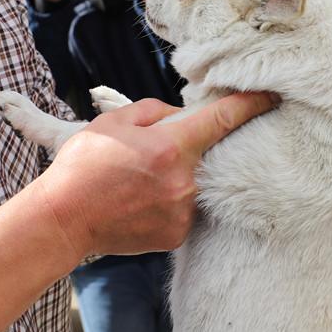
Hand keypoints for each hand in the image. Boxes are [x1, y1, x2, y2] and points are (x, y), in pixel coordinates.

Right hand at [35, 92, 277, 258]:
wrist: (63, 218)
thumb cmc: (84, 166)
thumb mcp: (115, 123)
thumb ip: (155, 112)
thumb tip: (179, 117)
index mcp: (170, 147)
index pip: (222, 119)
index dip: (249, 104)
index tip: (269, 96)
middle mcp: (184, 182)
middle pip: (201, 153)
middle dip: (181, 148)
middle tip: (147, 154)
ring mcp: (182, 211)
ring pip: (190, 181)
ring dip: (172, 176)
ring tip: (134, 181)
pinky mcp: (175, 234)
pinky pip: (182, 206)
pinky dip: (166, 200)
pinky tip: (137, 201)